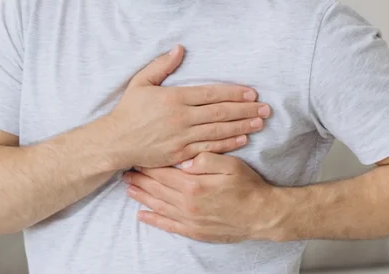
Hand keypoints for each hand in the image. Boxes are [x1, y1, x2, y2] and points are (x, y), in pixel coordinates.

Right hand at [103, 45, 270, 168]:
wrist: (116, 142)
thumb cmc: (128, 111)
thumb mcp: (141, 82)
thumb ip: (161, 65)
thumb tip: (179, 49)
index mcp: (174, 98)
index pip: (211, 94)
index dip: (233, 93)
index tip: (251, 92)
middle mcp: (181, 117)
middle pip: (220, 112)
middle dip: (245, 109)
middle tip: (265, 108)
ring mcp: (182, 137)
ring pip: (219, 130)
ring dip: (242, 126)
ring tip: (259, 122)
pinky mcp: (181, 154)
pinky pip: (209, 148)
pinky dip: (227, 143)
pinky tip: (242, 139)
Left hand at [122, 152, 279, 242]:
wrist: (262, 215)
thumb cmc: (247, 186)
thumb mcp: (230, 164)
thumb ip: (205, 159)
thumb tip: (183, 159)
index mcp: (193, 184)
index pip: (163, 172)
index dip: (148, 164)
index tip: (137, 156)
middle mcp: (187, 203)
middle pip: (157, 189)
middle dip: (140, 179)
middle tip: (126, 171)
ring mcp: (189, 219)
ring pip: (159, 206)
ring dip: (142, 197)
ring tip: (129, 188)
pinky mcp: (194, 231)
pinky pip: (168, 225)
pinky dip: (154, 220)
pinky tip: (142, 215)